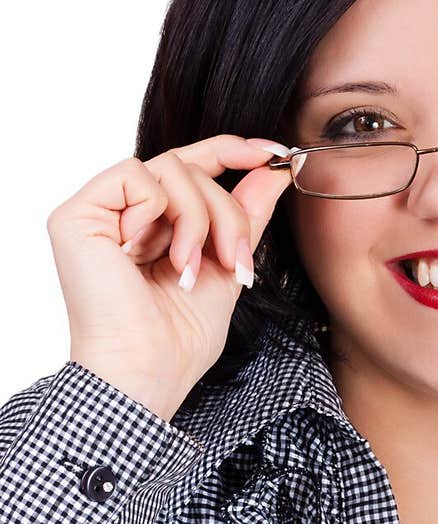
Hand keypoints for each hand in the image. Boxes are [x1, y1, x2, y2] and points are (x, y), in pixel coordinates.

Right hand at [47, 135, 293, 421]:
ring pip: (170, 167)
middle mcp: (122, 213)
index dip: (233, 152)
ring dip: (197, 219)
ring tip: (187, 269)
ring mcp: (98, 212)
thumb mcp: (226, 266)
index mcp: (154, 225)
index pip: (192, 166)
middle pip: (190, 167)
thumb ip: (245, 216)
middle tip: (236, 263)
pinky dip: (156, 212)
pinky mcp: (77, 215)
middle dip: (227, 212)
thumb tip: (273, 170)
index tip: (274, 153)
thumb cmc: (178, 340)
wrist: (147, 372)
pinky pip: (134, 175)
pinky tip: (147, 255)